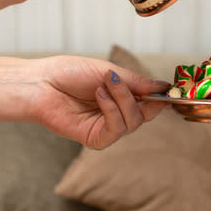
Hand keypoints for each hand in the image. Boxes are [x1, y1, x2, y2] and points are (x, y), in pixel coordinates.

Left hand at [30, 56, 168, 148]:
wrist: (41, 82)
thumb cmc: (70, 73)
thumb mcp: (110, 72)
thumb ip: (138, 82)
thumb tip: (165, 86)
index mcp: (123, 98)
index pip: (151, 103)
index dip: (161, 98)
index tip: (169, 89)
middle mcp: (117, 114)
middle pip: (146, 115)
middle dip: (139, 97)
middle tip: (123, 81)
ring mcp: (107, 128)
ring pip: (133, 122)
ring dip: (122, 100)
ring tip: (104, 85)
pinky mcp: (95, 139)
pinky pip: (117, 129)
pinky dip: (112, 110)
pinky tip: (99, 96)